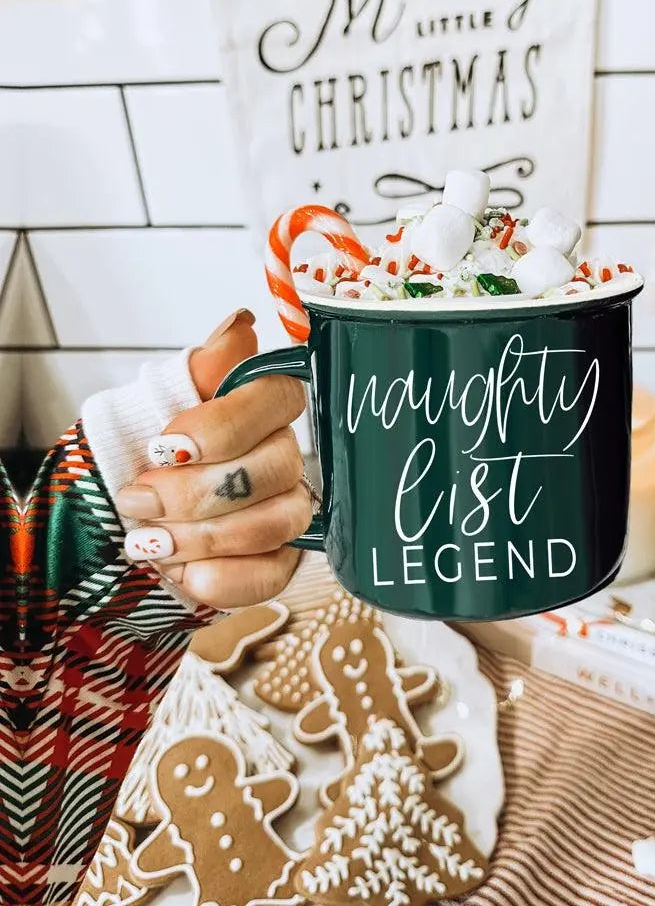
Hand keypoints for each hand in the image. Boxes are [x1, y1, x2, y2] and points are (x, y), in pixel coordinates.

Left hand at [114, 309, 311, 608]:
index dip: (223, 427)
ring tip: (148, 542)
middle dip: (195, 493)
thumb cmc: (137, 461)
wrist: (116, 525)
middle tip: (139, 499)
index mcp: (260, 408)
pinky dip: (219, 579)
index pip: (278, 399)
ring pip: (275, 524)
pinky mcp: (279, 562)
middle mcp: (284, 457)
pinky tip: (181, 573)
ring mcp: (287, 511)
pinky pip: (271, 576)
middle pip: (275, 468)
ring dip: (200, 537)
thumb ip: (201, 370)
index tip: (165, 446)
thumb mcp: (150, 406)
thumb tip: (240, 326)